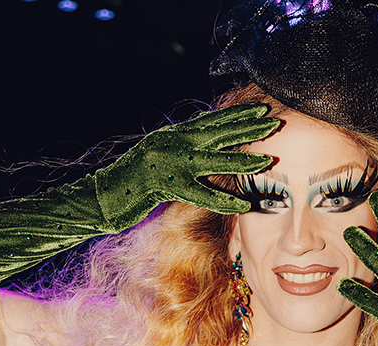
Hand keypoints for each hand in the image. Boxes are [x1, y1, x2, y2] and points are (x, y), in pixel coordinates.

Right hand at [95, 104, 279, 228]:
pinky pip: (200, 194)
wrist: (103, 195)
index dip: (237, 115)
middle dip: (247, 128)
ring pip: (213, 160)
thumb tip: (202, 134)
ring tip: (268, 160)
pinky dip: (222, 200)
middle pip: (217, 133)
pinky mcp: (164, 186)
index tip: (260, 110)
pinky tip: (243, 204)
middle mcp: (173, 143)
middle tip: (273, 123)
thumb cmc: (132, 180)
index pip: (211, 121)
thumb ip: (181, 144)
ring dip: (243, 160)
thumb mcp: (158, 153)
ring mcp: (169, 164)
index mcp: (174, 135)